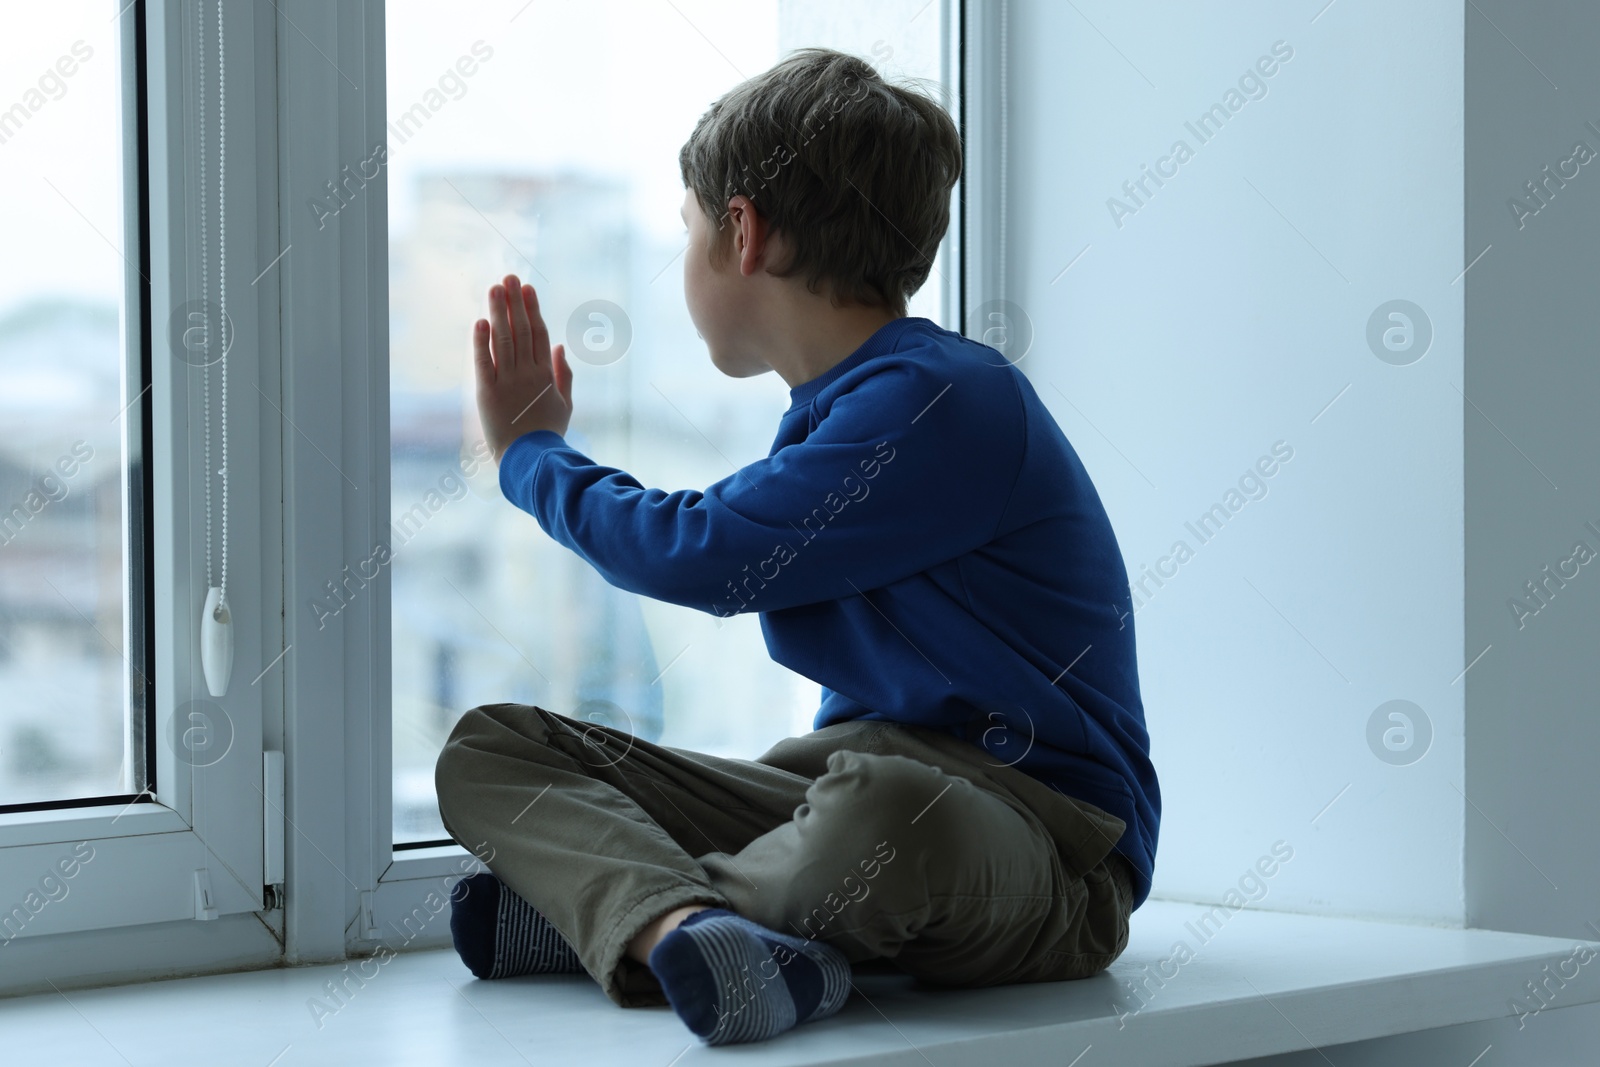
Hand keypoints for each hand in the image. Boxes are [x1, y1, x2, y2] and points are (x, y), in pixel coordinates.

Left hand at [473, 273, 572, 462]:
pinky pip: (484, 362)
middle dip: (514, 302)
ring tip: (494, 289)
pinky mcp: (488, 393)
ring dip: (498, 313)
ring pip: (502, 340)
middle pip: (521, 330)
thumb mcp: (566, 404)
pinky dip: (481, 342)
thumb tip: (559, 346)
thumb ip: (563, 374)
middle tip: (508, 277)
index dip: (532, 309)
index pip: (539, 333)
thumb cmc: (549, 433)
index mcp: (546, 374)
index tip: (526, 288)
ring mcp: (507, 382)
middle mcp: (527, 373)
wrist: (530, 460)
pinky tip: (480, 321)